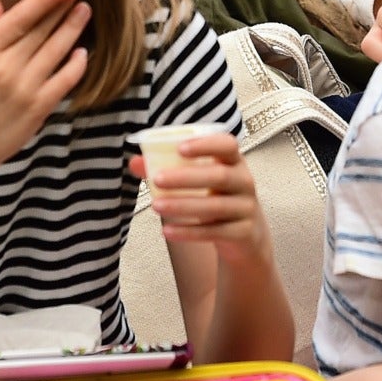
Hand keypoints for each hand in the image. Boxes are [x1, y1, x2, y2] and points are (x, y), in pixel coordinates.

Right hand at [0, 0, 90, 173]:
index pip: (19, 17)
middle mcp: (5, 68)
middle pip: (41, 30)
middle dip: (62, 7)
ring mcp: (24, 88)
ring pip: (56, 50)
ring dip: (73, 28)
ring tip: (84, 10)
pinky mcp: (39, 107)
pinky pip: (65, 80)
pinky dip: (76, 64)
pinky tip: (83, 52)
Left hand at [130, 133, 269, 259]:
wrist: (245, 235)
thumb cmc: (216, 198)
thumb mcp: (199, 181)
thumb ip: (168, 169)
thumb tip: (135, 162)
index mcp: (234, 161)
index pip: (227, 145)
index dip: (205, 145)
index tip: (179, 148)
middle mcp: (245, 181)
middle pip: (219, 176)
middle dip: (186, 177)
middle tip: (157, 179)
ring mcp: (246, 208)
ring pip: (215, 207)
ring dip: (183, 206)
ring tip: (155, 206)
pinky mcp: (243, 232)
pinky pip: (215, 232)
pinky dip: (189, 232)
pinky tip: (167, 231)